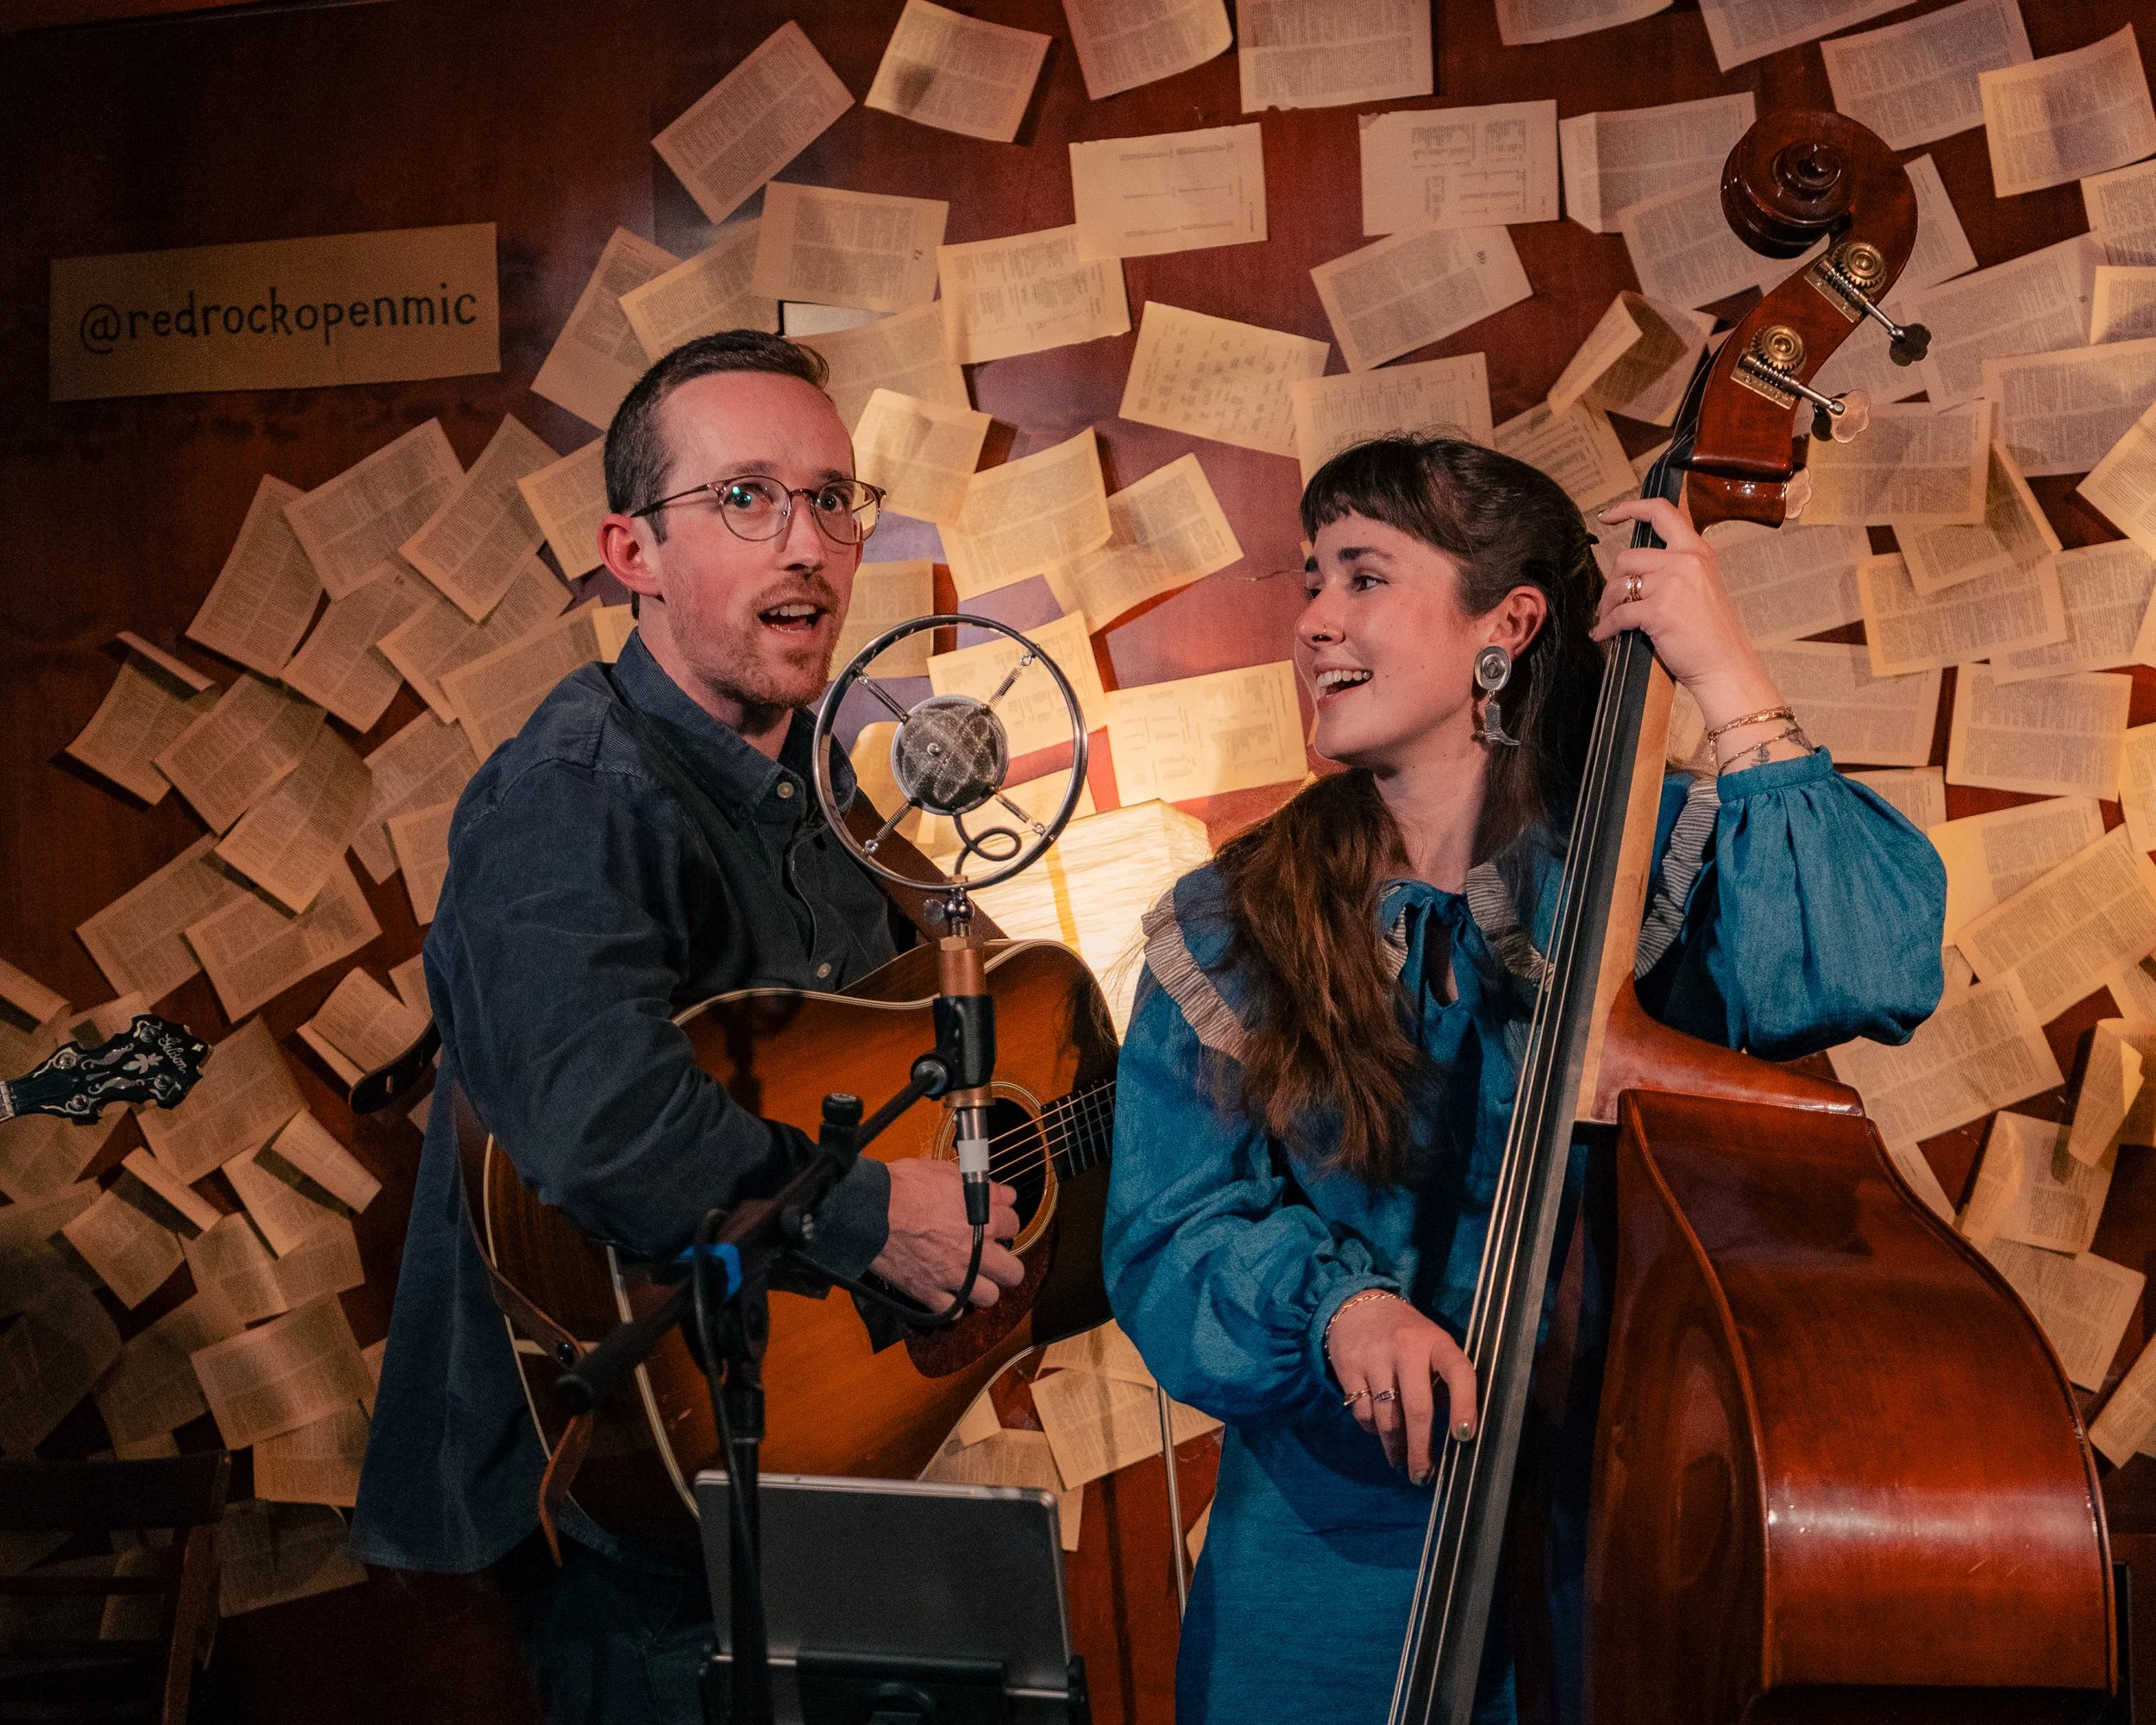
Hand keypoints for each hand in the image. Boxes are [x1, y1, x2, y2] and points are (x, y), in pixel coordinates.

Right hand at [869, 1158, 1023, 1309]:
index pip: (1014, 1224)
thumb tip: (1001, 1192)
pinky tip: (946, 1292)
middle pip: (1013, 1272)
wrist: (871, 1211)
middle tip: (994, 1258)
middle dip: (1006, 1264)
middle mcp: (976, 1251)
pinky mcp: (929, 1293)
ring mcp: (954, 1276)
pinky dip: (952, 1304)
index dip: (1005, 1221)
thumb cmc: (905, 1186)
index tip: (997, 1221)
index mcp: (984, 1219)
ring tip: (973, 1278)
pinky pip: (953, 1312)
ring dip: (983, 1287)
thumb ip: (979, 1186)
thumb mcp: (946, 1171)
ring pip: (989, 1297)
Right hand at [1328, 1294, 1477, 1485]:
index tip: (1464, 1437)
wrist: (1358, 1305)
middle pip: (1417, 1408)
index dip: (1465, 1405)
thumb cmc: (1406, 1335)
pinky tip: (1379, 1431)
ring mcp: (1375, 1357)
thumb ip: (1443, 1382)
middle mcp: (1406, 1347)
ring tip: (1400, 1460)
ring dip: (1395, 1446)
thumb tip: (1455, 1434)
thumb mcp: (1431, 1346)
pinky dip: (1372, 1429)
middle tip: (1422, 1475)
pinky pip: (1362, 1412)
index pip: (1459, 1373)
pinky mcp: (1348, 1366)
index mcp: (1436, 1342)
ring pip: (1387, 1417)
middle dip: (1421, 1449)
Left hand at [1590, 496, 1788, 734]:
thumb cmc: (1711, 632)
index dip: (1629, 508)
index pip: (1661, 512)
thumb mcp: (1701, 586)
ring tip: (1608, 618)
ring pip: (1619, 584)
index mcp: (1696, 551)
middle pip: (1627, 557)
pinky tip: (1603, 633)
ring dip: (1607, 603)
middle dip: (1613, 581)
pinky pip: (1619, 614)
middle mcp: (1684, 561)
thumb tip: (1634, 570)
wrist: (1726, 663)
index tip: (1607, 515)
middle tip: (1610, 600)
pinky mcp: (1658, 610)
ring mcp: (1671, 584)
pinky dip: (1607, 625)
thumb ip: (1675, 569)